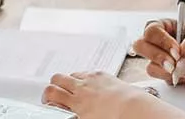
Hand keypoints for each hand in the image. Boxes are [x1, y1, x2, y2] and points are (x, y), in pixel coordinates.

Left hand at [42, 72, 179, 118]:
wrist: (132, 108)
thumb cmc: (135, 102)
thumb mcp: (126, 90)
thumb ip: (117, 90)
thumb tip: (126, 96)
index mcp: (99, 77)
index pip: (79, 75)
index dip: (74, 82)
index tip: (74, 88)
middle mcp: (85, 83)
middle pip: (61, 77)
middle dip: (57, 84)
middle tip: (57, 94)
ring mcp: (78, 95)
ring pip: (52, 88)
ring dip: (49, 94)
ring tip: (49, 101)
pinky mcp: (75, 109)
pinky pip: (55, 105)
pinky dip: (51, 107)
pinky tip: (50, 110)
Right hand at [132, 19, 184, 84]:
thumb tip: (179, 64)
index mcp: (163, 26)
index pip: (151, 31)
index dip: (162, 41)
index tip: (177, 50)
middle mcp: (158, 42)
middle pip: (141, 47)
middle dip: (158, 57)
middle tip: (174, 64)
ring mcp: (160, 59)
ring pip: (151, 66)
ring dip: (170, 71)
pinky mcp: (166, 73)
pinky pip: (164, 78)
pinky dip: (178, 78)